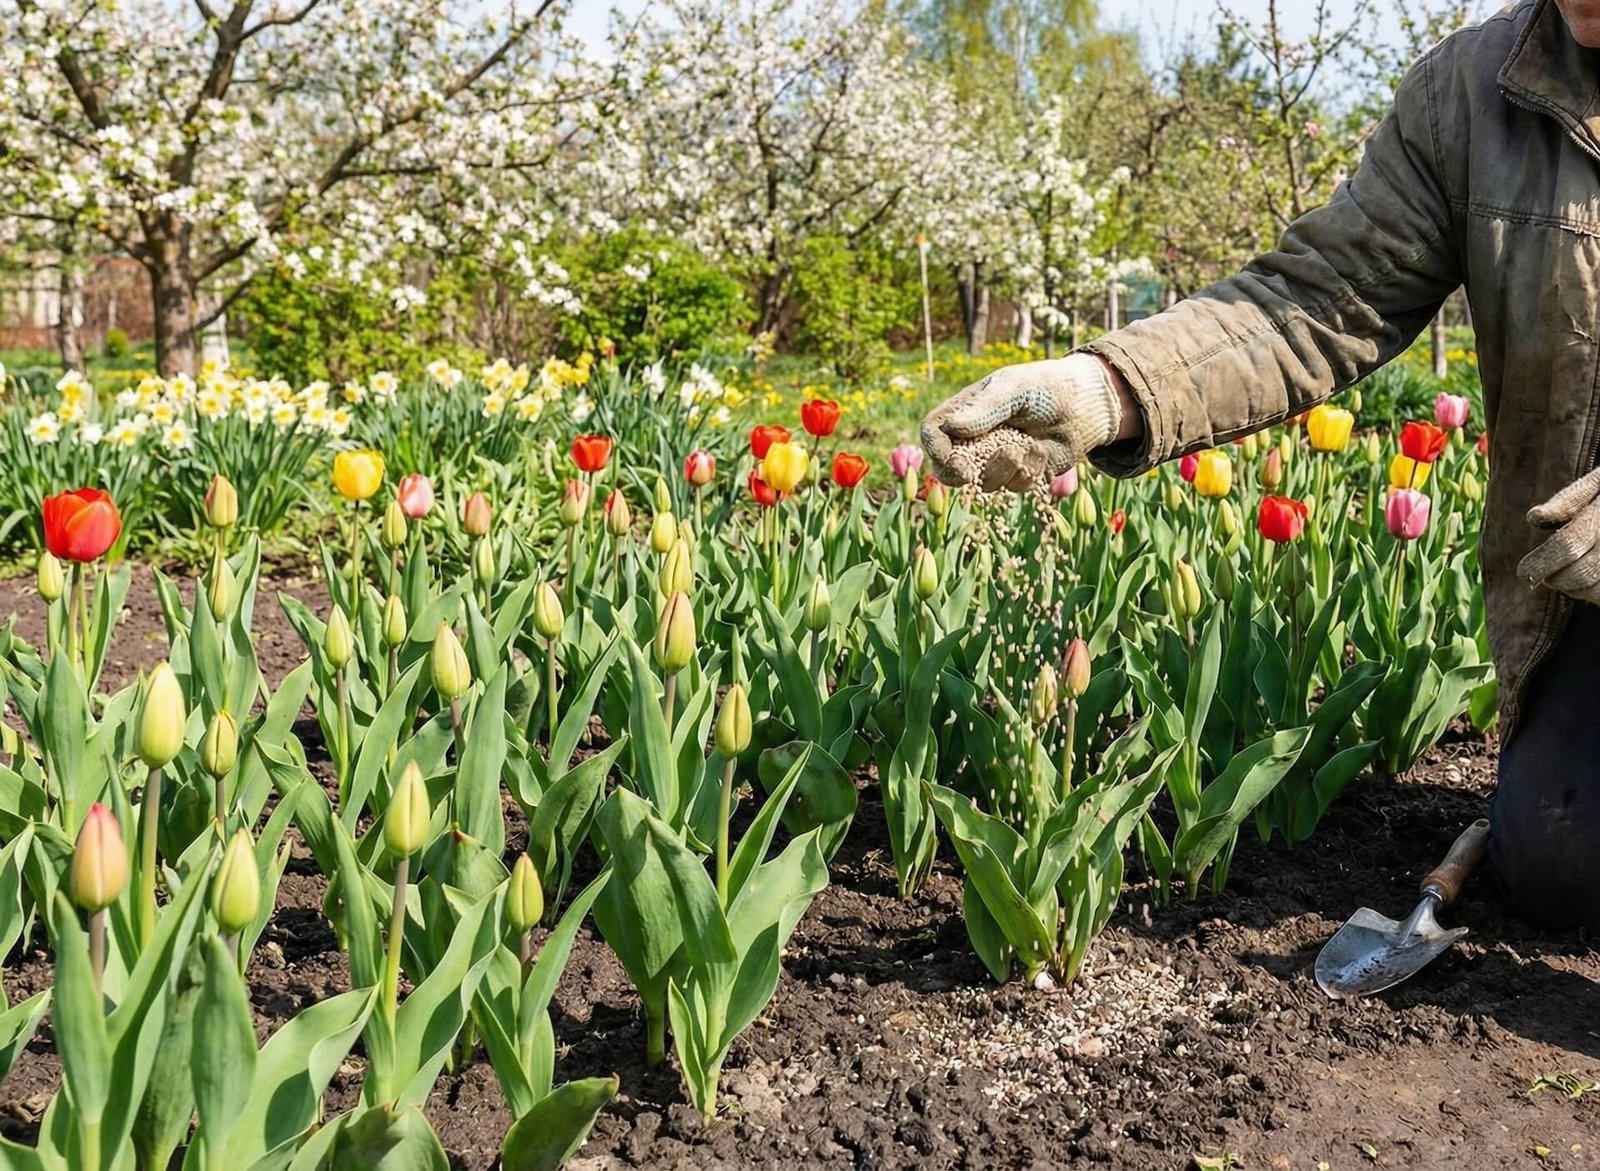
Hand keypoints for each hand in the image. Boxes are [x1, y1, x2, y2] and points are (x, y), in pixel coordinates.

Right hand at [921, 355, 1123, 490]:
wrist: (1087, 404)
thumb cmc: (1046, 386)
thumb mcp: (1015, 389)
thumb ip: (985, 408)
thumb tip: (952, 427)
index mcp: (966, 411)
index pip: (934, 432)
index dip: (935, 449)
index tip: (951, 459)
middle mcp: (977, 438)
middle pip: (947, 467)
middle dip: (958, 474)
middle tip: (970, 475)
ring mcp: (998, 459)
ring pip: (984, 481)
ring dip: (1003, 469)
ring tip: (1026, 446)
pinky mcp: (1022, 474)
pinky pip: (1014, 485)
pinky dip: (1028, 470)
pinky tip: (1042, 449)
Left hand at [1517, 467, 1599, 602]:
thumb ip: (1571, 497)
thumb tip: (1535, 518)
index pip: (1570, 543)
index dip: (1543, 562)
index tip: (1524, 573)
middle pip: (1581, 573)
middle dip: (1557, 580)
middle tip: (1543, 577)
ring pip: (1596, 589)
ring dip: (1576, 590)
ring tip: (1566, 580)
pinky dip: (1595, 594)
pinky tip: (1589, 584)